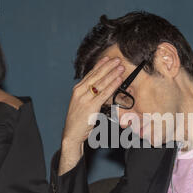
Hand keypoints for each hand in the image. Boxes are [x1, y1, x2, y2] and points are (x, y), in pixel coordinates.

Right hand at [59, 57, 124, 174]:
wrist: (71, 134)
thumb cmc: (78, 121)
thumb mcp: (82, 104)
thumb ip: (90, 96)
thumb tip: (101, 88)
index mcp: (77, 90)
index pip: (90, 74)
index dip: (100, 65)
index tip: (108, 58)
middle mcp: (79, 92)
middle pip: (96, 76)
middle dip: (108, 66)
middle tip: (117, 60)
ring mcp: (84, 99)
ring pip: (101, 83)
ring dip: (112, 74)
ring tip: (120, 67)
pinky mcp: (90, 107)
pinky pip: (104, 94)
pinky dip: (112, 86)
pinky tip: (119, 80)